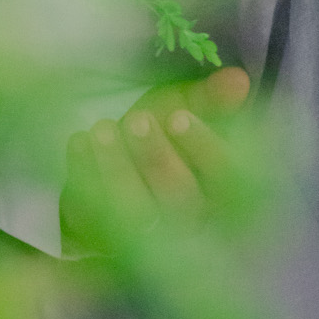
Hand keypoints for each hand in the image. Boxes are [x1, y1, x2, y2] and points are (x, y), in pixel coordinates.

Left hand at [60, 65, 251, 249]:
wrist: (116, 166)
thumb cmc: (159, 135)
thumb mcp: (185, 109)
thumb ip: (211, 98)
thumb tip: (239, 79)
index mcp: (218, 186)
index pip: (224, 176)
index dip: (203, 148)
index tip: (179, 117)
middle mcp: (190, 216)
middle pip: (179, 196)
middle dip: (155, 156)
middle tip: (137, 119)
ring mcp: (148, 234)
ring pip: (137, 210)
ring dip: (117, 167)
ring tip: (102, 128)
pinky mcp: (105, 239)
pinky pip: (95, 214)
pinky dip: (85, 175)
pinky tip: (79, 141)